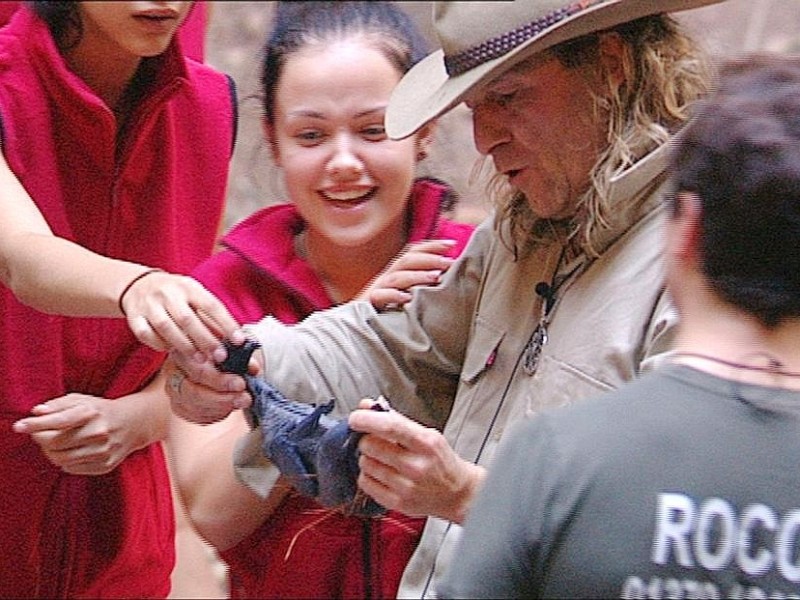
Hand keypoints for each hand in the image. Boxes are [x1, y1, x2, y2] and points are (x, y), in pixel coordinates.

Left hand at [12, 394, 142, 474]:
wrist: (134, 423)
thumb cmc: (101, 410)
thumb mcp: (82, 400)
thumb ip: (58, 404)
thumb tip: (36, 412)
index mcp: (92, 413)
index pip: (57, 421)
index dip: (34, 425)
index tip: (19, 426)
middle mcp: (99, 433)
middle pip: (54, 443)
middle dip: (41, 439)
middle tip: (40, 434)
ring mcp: (103, 451)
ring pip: (61, 459)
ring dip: (50, 452)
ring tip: (54, 444)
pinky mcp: (105, 465)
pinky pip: (72, 468)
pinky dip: (65, 461)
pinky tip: (71, 451)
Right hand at [121, 270, 243, 355]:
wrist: (139, 284)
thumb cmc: (176, 295)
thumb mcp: (194, 297)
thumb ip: (211, 317)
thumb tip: (235, 340)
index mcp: (189, 287)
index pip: (211, 305)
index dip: (226, 324)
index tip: (239, 341)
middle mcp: (168, 293)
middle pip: (188, 319)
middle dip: (206, 340)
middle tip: (220, 356)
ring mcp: (149, 305)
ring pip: (166, 328)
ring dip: (185, 346)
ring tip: (200, 360)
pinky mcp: (134, 316)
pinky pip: (146, 334)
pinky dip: (159, 344)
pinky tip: (169, 349)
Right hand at [165, 350, 254, 424]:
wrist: (209, 362)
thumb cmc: (219, 353)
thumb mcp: (230, 349)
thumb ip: (241, 356)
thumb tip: (253, 368)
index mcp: (184, 351)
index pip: (198, 370)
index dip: (221, 379)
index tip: (241, 384)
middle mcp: (173, 371)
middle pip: (194, 391)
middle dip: (223, 397)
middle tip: (245, 397)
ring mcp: (173, 390)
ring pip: (195, 406)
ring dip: (221, 407)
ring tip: (241, 402)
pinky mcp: (178, 405)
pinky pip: (194, 416)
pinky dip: (214, 414)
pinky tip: (228, 409)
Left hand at [348, 400, 484, 523]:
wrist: (457, 493)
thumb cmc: (440, 461)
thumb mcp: (426, 434)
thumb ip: (395, 419)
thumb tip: (366, 406)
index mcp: (426, 443)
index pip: (390, 427)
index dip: (367, 420)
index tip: (355, 418)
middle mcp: (416, 466)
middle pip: (371, 446)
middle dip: (367, 440)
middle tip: (375, 442)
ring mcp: (406, 487)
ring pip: (365, 464)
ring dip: (368, 458)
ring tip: (382, 459)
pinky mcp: (397, 503)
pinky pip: (365, 483)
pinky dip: (367, 475)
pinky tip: (381, 474)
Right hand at [358, 240, 456, 309]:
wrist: (353, 331)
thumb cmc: (385, 316)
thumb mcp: (405, 298)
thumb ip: (420, 288)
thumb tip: (447, 280)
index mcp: (395, 273)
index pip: (412, 252)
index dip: (431, 246)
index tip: (452, 244)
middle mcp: (385, 278)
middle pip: (406, 260)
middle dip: (429, 259)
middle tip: (450, 263)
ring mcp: (376, 290)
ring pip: (396, 277)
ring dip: (417, 275)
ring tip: (436, 277)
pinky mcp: (367, 305)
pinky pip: (379, 296)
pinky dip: (393, 295)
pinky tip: (407, 298)